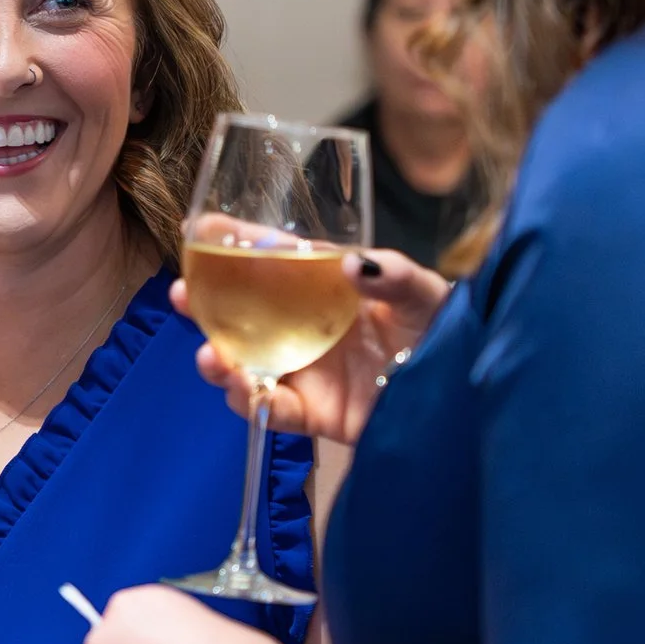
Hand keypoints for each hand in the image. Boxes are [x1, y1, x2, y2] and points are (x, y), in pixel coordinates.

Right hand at [170, 248, 449, 445]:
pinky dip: (252, 403)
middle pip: (240, 313)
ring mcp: (305, 371)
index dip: (232, 245)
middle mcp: (304, 327)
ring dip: (218, 360)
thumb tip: (356, 264)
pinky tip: (246, 390)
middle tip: (180, 294)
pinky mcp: (313, 414)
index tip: (197, 229)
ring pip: (244, 363)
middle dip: (203, 305)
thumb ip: (395, 275)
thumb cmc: (444, 332)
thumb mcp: (425, 293)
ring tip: (210, 356)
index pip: (270, 260)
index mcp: (324, 288)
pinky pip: (272, 411)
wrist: (463, 396)